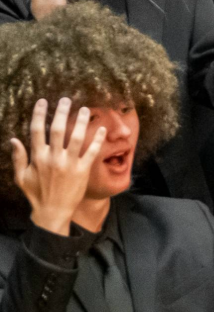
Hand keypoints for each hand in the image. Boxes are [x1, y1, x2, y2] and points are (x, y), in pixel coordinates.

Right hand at [11, 99, 105, 235]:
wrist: (53, 211)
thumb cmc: (36, 194)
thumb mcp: (21, 177)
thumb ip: (19, 158)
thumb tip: (13, 139)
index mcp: (38, 157)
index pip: (37, 130)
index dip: (40, 114)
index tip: (43, 102)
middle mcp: (53, 158)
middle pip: (57, 129)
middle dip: (61, 112)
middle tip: (66, 100)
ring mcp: (69, 164)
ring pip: (76, 137)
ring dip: (81, 121)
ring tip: (85, 109)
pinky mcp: (83, 171)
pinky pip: (92, 152)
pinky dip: (98, 140)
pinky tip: (102, 129)